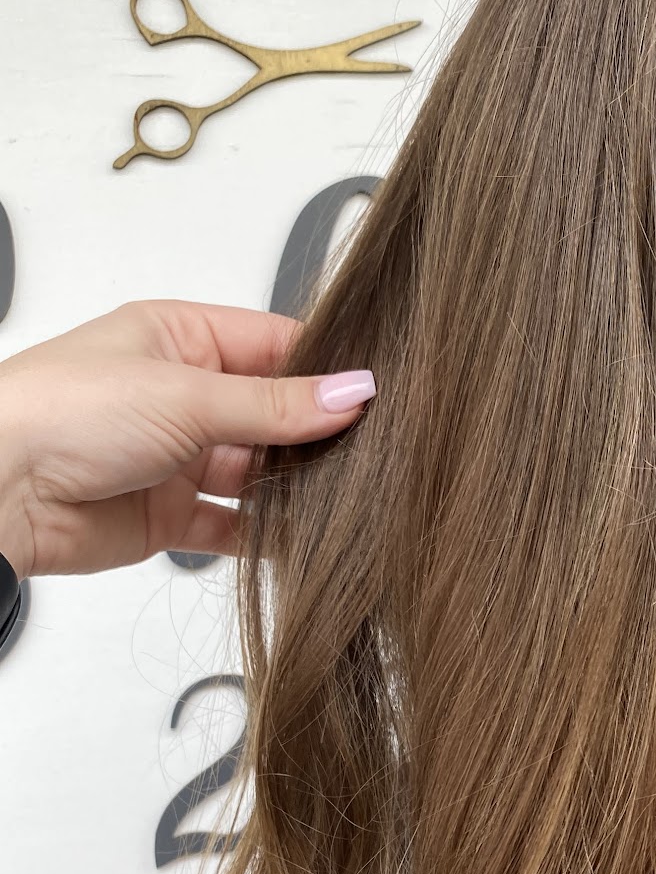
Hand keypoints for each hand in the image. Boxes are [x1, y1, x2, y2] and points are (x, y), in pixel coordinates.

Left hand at [0, 299, 376, 580]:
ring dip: (296, 485)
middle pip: (274, 413)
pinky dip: (269, 534)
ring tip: (348, 496)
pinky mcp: (170, 516)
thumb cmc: (62, 411)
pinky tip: (304, 536)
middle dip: (316, 433)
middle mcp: (182, 394)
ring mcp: (178, 456)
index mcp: (180, 337)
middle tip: (373, 451)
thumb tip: (352, 393)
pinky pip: (236, 525)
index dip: (326, 369)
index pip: (276, 345)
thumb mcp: (185, 394)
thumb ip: (275, 404)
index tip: (375, 394)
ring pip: (259, 471)